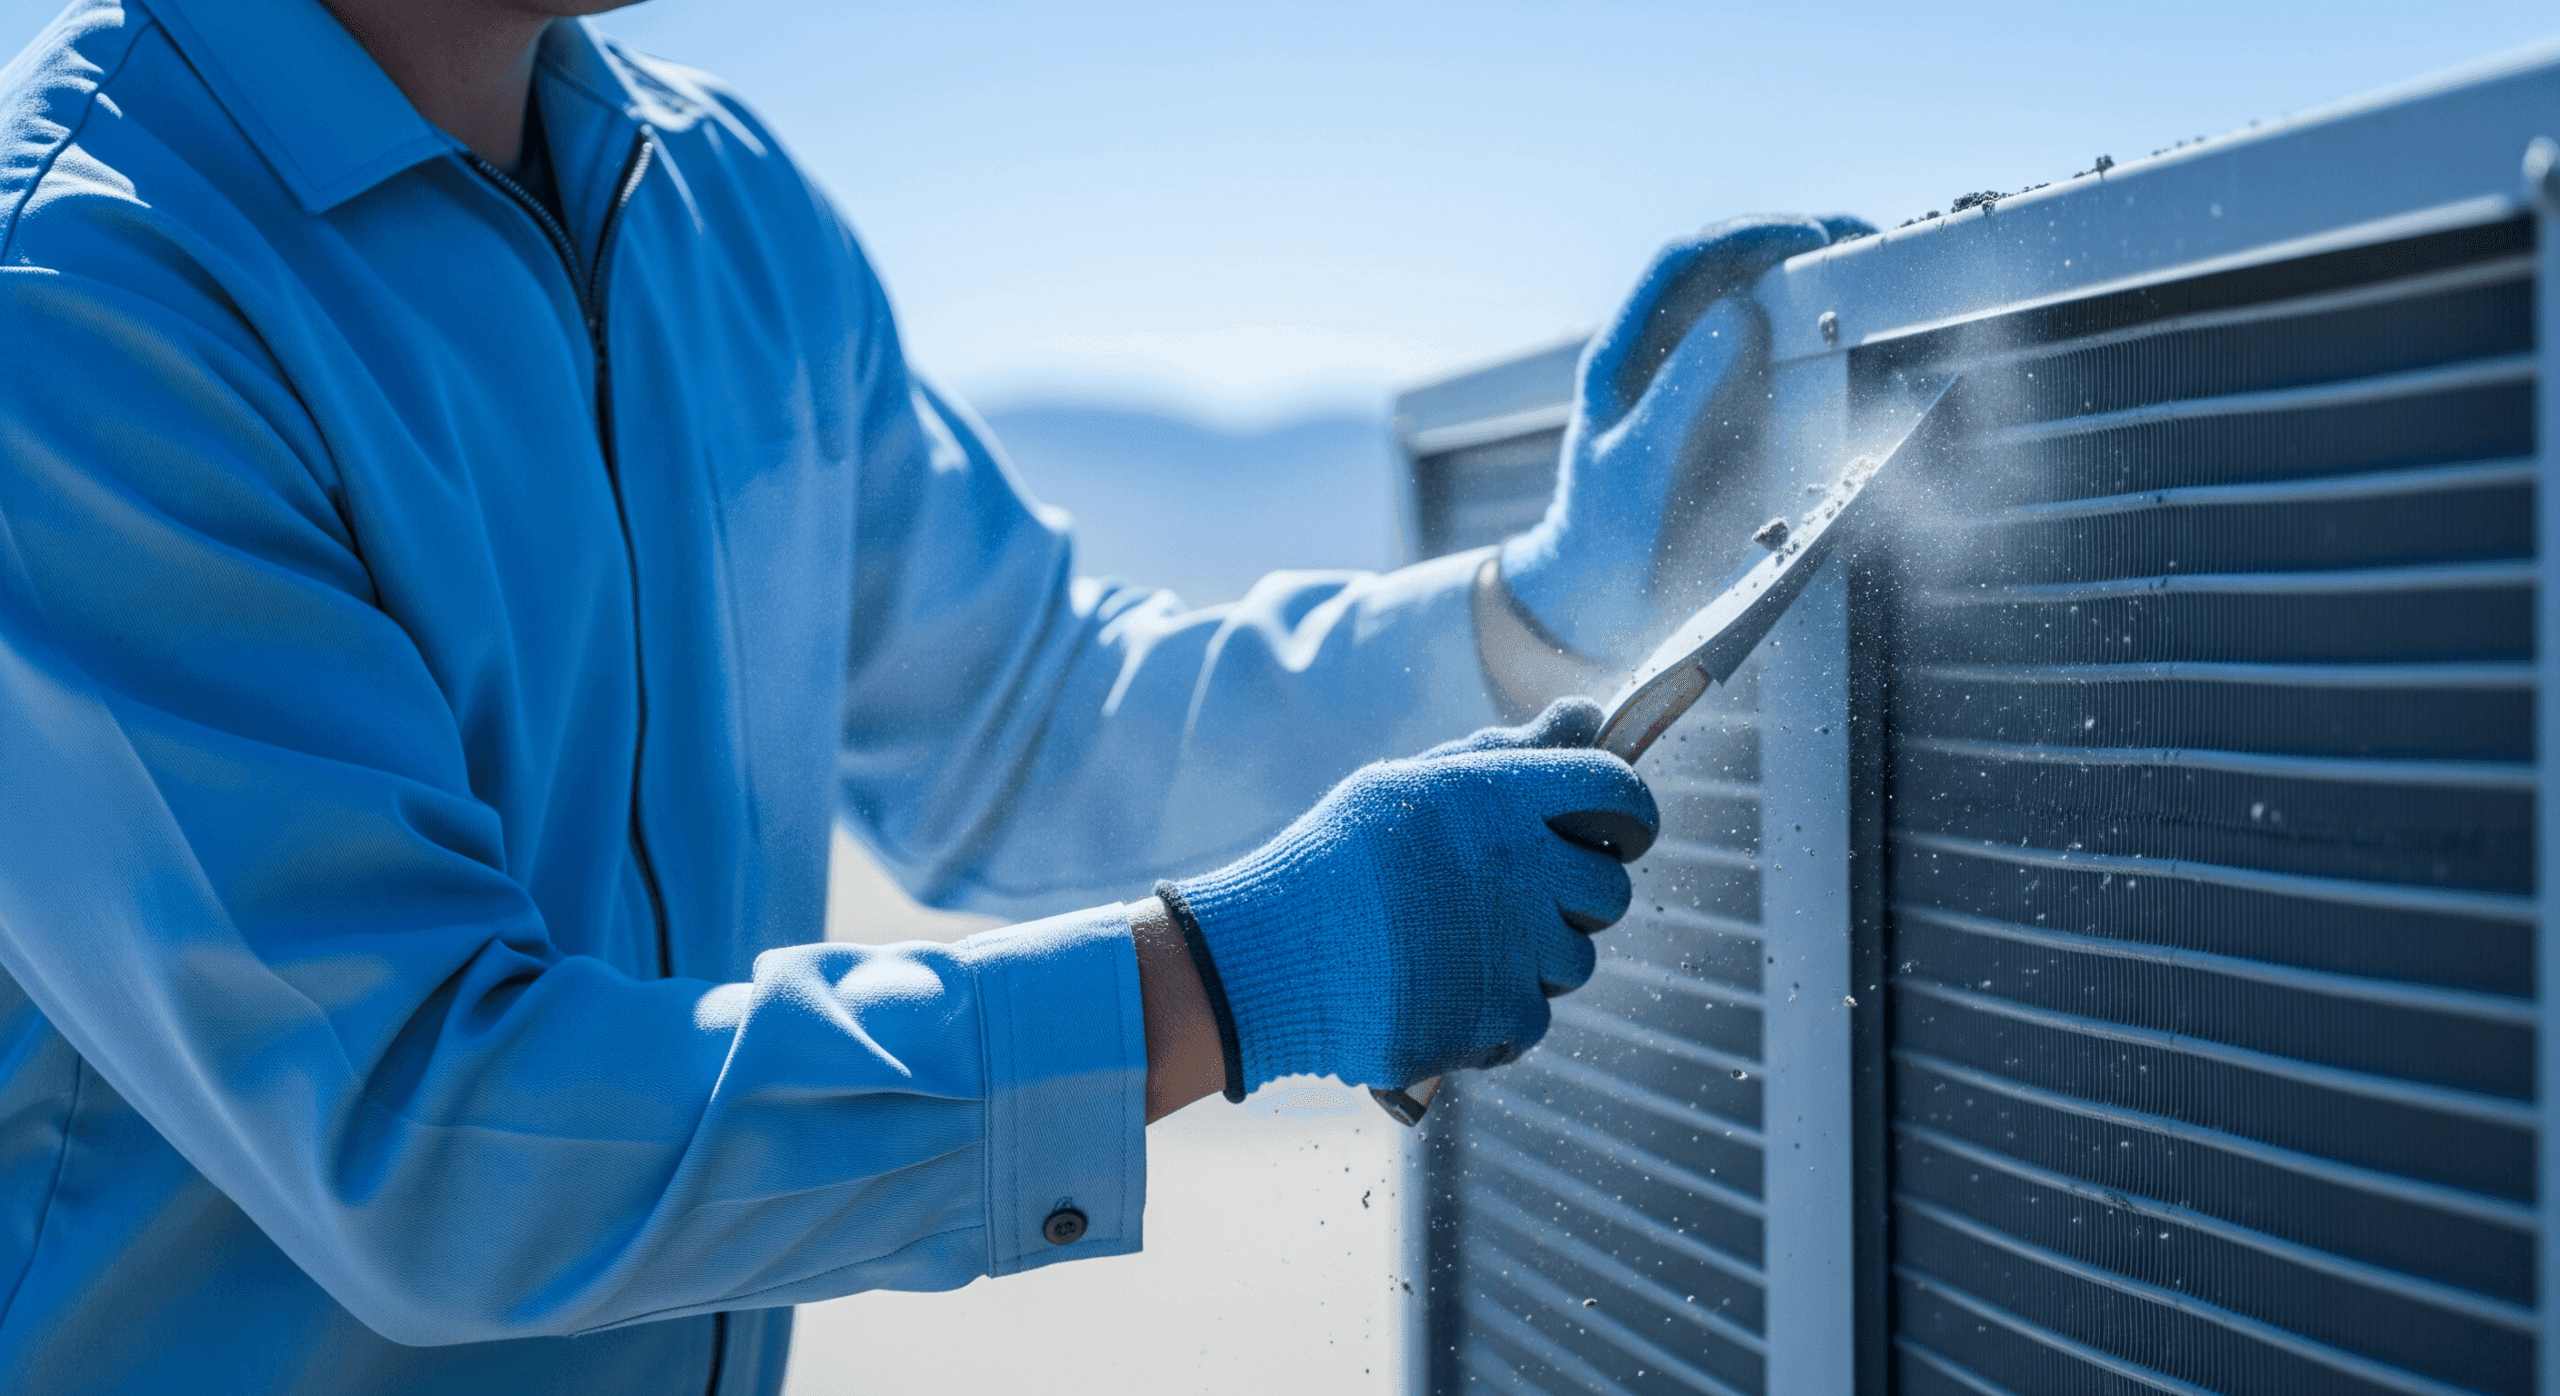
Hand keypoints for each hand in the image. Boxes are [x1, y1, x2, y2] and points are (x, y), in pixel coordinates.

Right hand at [1157, 699, 1657, 1096]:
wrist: (1269, 957)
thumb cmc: (1337, 863)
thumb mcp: (1413, 787)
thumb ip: (1509, 757)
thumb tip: (1588, 716)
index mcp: (1500, 796)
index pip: (1619, 790)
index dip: (1630, 813)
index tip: (1612, 833)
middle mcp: (1523, 867)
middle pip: (1612, 891)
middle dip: (1576, 899)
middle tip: (1509, 904)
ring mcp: (1519, 947)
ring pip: (1576, 960)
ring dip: (1533, 960)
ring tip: (1456, 950)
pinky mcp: (1503, 1015)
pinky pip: (1536, 1019)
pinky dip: (1497, 1016)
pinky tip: (1441, 993)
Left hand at [1497, 214, 1870, 665]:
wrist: (1600, 606)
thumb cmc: (1604, 536)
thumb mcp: (1635, 463)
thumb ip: (1681, 388)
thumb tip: (1742, 307)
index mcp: (1625, 352)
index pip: (1683, 260)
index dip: (1748, 233)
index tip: (1812, 235)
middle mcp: (1664, 357)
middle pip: (1731, 270)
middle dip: (1798, 244)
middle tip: (1867, 241)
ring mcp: (1701, 388)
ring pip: (1761, 311)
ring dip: (1817, 286)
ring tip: (1877, 273)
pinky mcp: (1734, 424)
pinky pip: (1780, 368)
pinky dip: (1824, 345)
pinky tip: (1865, 339)